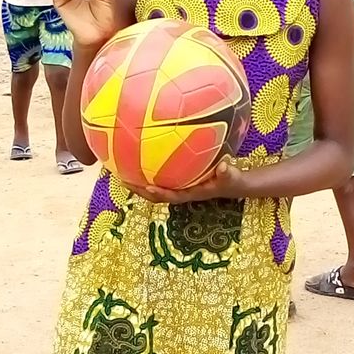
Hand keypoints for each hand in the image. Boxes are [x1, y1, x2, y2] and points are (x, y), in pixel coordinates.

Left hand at [123, 158, 246, 203]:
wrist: (233, 183)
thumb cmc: (231, 180)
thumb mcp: (232, 177)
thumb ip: (228, 173)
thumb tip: (225, 166)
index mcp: (191, 193)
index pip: (171, 195)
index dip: (158, 192)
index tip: (145, 186)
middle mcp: (181, 191)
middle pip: (155, 194)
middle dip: (138, 189)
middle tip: (121, 178)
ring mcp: (178, 186)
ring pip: (153, 186)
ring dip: (137, 182)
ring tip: (120, 170)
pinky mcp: (178, 179)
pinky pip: (159, 176)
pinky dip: (147, 171)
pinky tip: (137, 157)